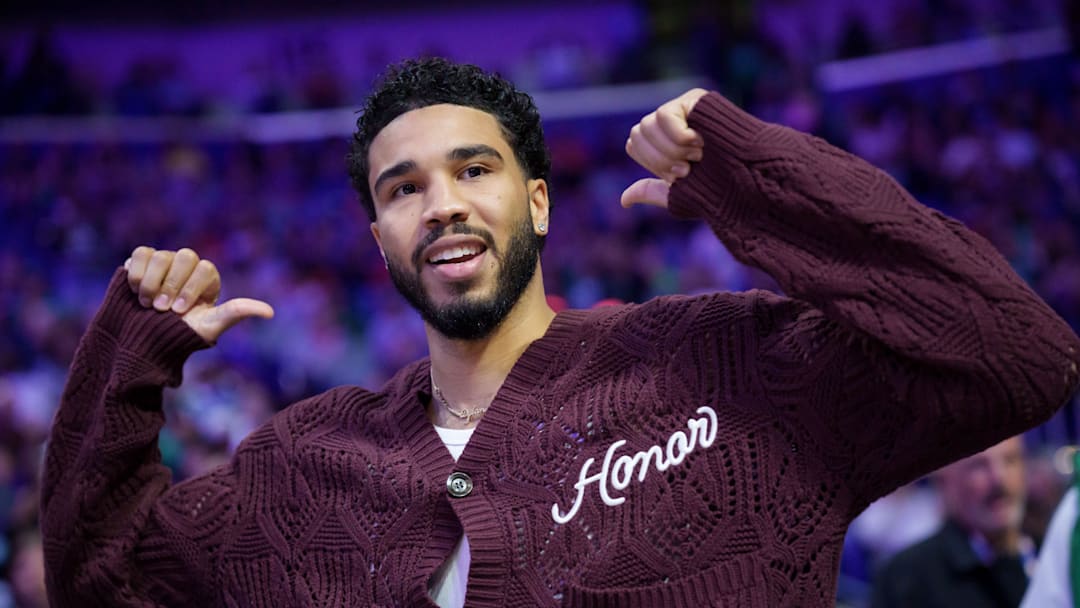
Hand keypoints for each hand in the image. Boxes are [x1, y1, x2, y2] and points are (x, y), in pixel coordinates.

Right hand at [124, 246, 273, 342]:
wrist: (143, 339)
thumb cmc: (180, 334)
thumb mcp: (209, 326)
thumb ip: (236, 313)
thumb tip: (270, 313)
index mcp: (208, 278)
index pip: (206, 269)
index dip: (190, 289)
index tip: (179, 311)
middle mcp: (187, 266)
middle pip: (185, 256)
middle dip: (171, 284)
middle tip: (161, 309)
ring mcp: (165, 261)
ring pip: (161, 255)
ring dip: (151, 282)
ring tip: (147, 304)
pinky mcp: (141, 262)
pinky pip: (140, 254)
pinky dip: (136, 273)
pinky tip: (135, 292)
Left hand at [621, 88, 708, 208]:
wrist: (745, 179)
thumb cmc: (718, 189)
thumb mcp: (678, 194)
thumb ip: (651, 192)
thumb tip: (623, 200)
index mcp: (664, 144)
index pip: (634, 144)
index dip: (652, 163)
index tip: (679, 174)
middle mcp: (670, 124)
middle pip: (637, 133)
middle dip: (661, 159)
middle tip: (689, 166)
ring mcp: (682, 109)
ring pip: (647, 124)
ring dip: (672, 149)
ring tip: (698, 154)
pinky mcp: (694, 99)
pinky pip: (663, 115)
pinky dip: (678, 136)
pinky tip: (701, 140)